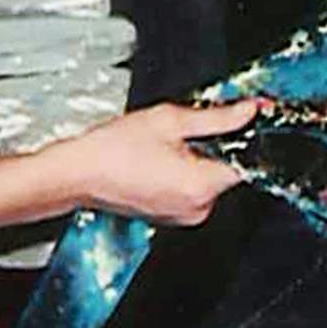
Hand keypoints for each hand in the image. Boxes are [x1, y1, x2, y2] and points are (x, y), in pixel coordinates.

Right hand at [72, 99, 256, 225]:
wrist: (78, 173)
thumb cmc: (114, 149)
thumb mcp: (171, 120)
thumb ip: (217, 117)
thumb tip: (248, 112)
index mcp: (200, 186)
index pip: (246, 162)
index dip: (248, 136)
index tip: (246, 118)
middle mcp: (196, 208)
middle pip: (227, 170)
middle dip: (216, 145)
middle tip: (188, 128)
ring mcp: (183, 215)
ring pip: (209, 178)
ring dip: (199, 158)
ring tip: (167, 145)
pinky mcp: (171, 216)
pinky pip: (192, 189)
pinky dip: (186, 171)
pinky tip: (161, 159)